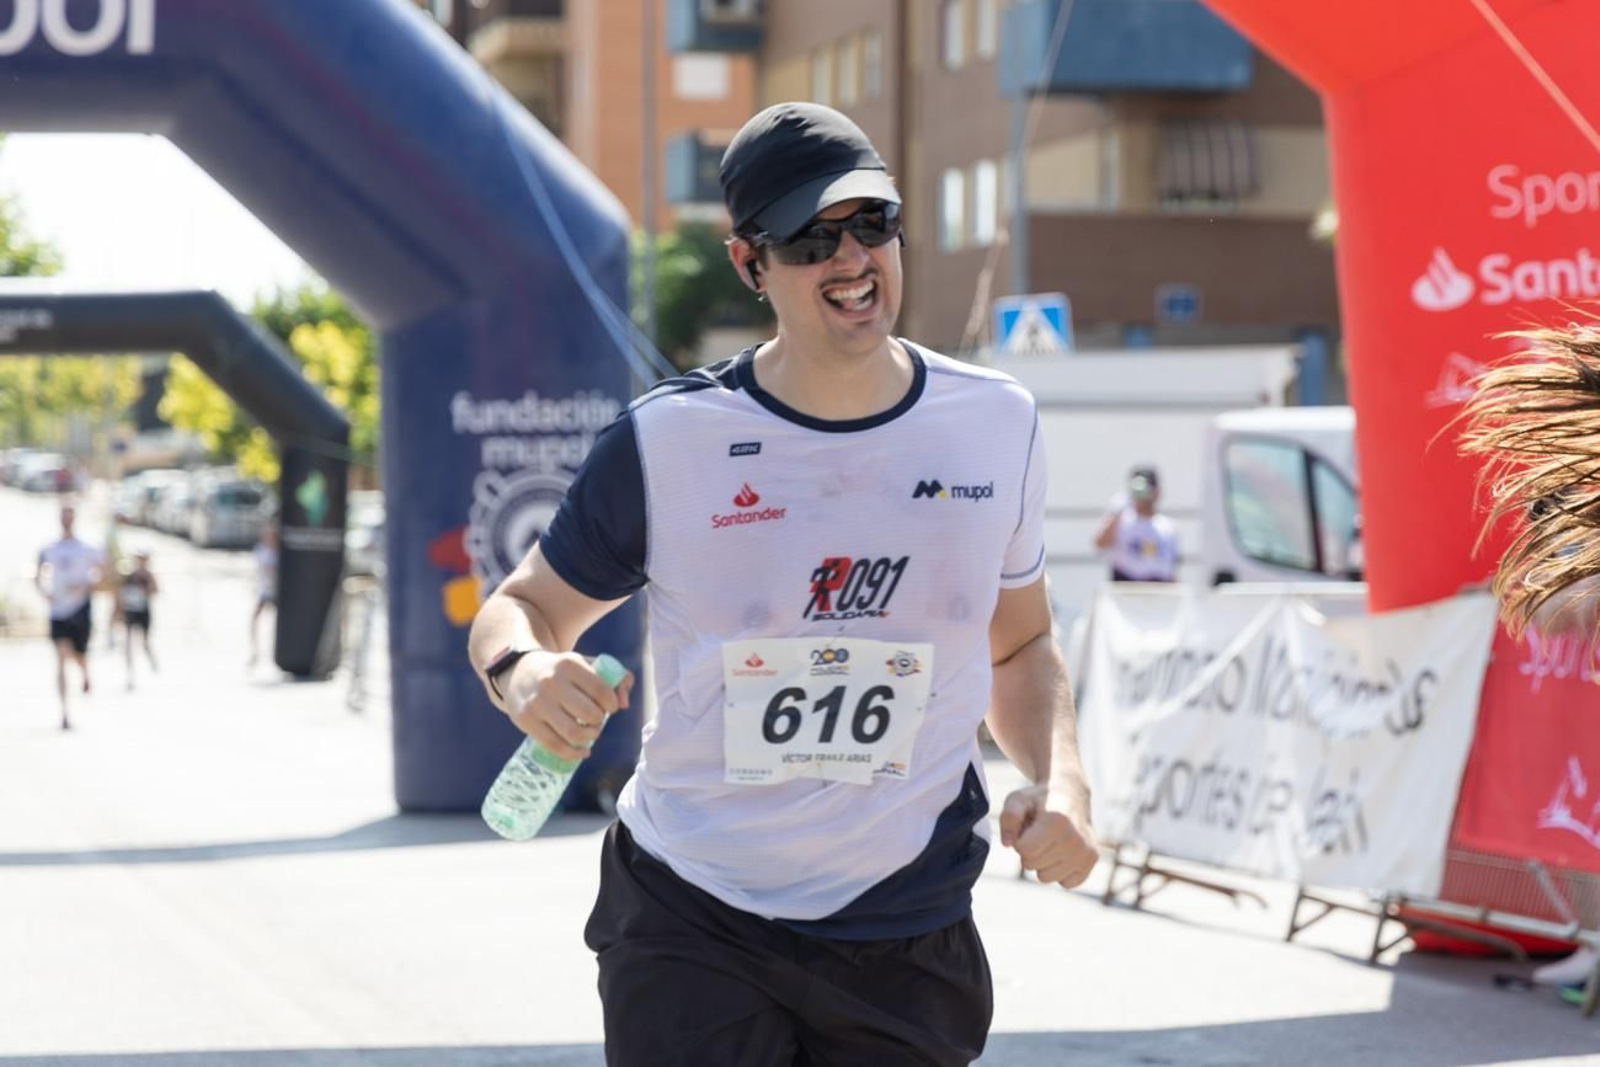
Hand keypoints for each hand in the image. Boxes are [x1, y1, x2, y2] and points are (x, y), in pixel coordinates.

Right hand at [502, 652, 633, 761]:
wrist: (519, 672)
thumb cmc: (561, 671)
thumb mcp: (586, 664)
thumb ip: (616, 678)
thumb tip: (624, 704)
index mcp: (569, 664)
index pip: (601, 690)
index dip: (612, 704)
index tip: (610, 707)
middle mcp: (551, 682)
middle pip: (589, 714)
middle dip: (599, 722)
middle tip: (597, 721)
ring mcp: (537, 703)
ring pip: (573, 733)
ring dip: (589, 738)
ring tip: (590, 734)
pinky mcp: (526, 721)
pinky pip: (554, 745)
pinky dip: (573, 754)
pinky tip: (582, 751)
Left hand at [999, 783, 1099, 887]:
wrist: (1071, 794)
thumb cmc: (1038, 800)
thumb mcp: (1018, 800)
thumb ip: (1008, 818)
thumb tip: (1007, 844)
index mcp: (1055, 821)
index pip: (1024, 850)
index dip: (1019, 841)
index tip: (1026, 829)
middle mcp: (1074, 838)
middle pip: (1032, 865)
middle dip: (1029, 852)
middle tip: (1038, 834)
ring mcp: (1086, 851)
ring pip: (1046, 878)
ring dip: (1042, 864)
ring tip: (1049, 843)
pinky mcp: (1092, 860)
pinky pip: (1065, 883)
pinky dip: (1059, 872)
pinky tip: (1062, 853)